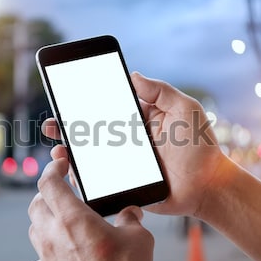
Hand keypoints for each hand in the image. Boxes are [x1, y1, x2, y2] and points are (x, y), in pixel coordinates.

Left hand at [28, 157, 153, 260]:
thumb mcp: (138, 238)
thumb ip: (131, 219)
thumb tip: (131, 213)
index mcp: (72, 218)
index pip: (48, 182)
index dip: (52, 168)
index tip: (60, 164)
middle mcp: (53, 235)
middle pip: (35, 204)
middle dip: (46, 194)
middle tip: (61, 193)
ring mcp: (47, 258)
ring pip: (34, 230)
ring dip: (44, 221)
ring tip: (61, 222)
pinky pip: (38, 260)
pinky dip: (45, 252)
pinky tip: (60, 255)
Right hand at [41, 72, 225, 216]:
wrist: (208, 186)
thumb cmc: (200, 146)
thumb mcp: (185, 109)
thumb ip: (160, 91)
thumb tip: (133, 74)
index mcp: (139, 120)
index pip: (108, 108)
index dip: (87, 103)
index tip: (67, 97)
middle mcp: (128, 140)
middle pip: (92, 131)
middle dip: (69, 127)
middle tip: (51, 124)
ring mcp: (124, 162)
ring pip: (91, 155)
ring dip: (70, 150)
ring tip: (57, 148)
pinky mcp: (124, 182)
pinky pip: (99, 178)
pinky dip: (82, 175)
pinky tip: (71, 170)